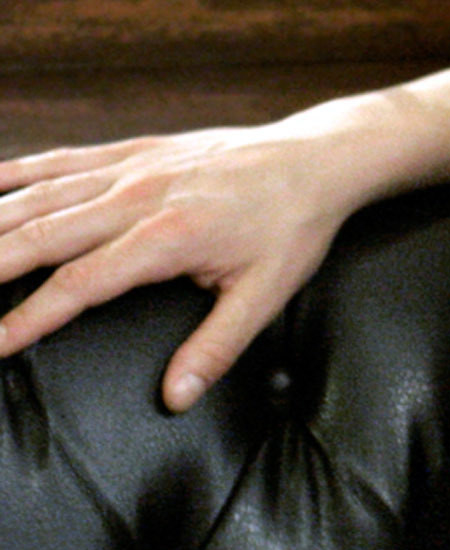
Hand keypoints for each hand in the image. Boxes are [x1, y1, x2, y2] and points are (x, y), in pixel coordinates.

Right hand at [0, 19, 449, 412]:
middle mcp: (138, 197)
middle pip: (40, 234)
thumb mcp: (268, 293)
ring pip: (40, 194)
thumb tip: (176, 399)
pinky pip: (63, 158)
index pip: (78, 285)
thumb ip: (217, 346)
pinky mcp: (134, 151)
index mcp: (168, 236)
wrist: (319, 157)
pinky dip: (17, 171)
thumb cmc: (294, 228)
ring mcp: (132, 168)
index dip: (26, 319)